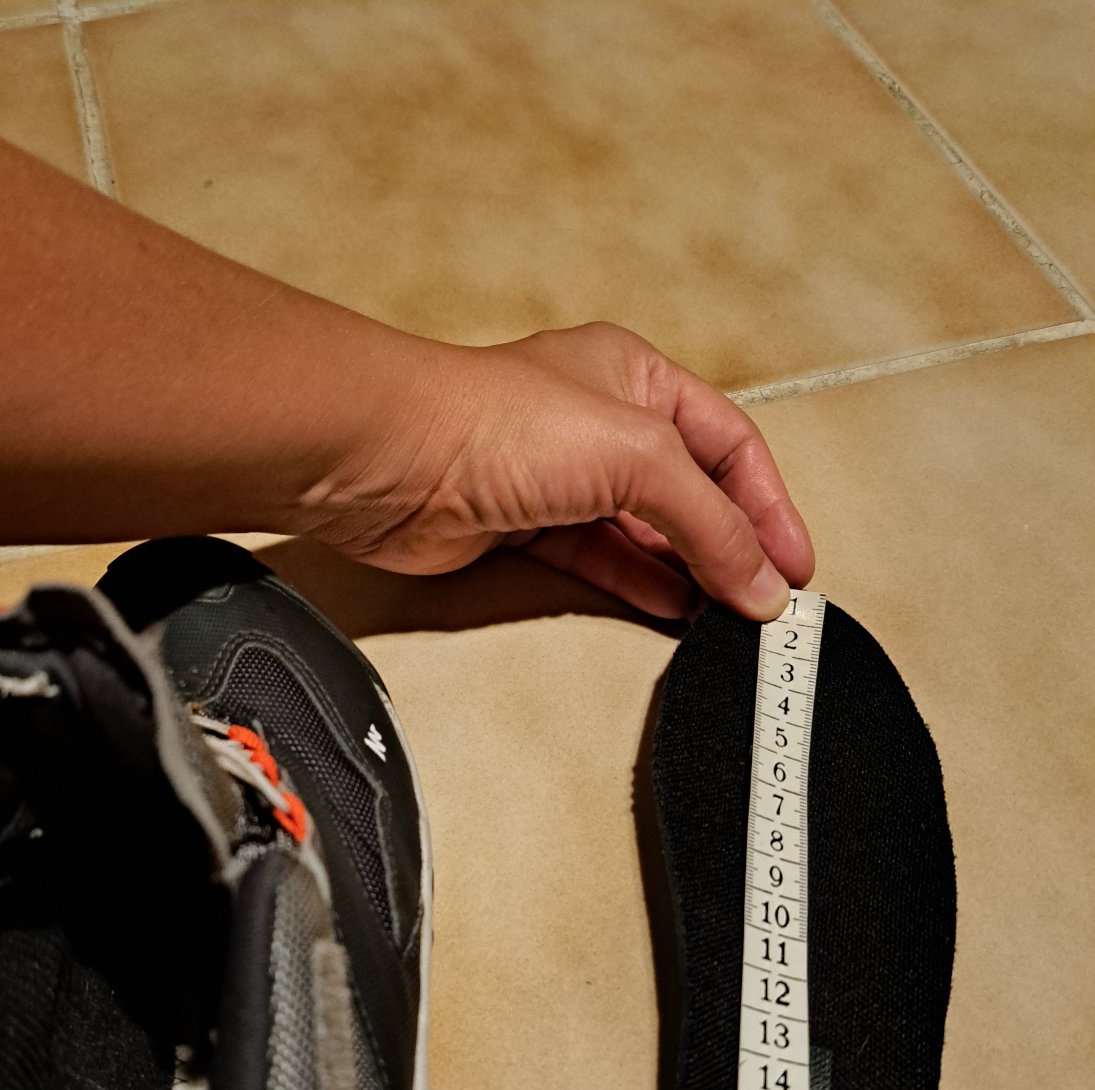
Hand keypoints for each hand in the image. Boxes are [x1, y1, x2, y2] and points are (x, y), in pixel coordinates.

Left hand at [303, 322, 813, 620]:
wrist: (391, 460)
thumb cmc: (495, 421)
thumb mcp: (638, 456)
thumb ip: (709, 523)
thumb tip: (759, 579)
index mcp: (636, 376)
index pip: (730, 444)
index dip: (769, 505)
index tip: (794, 564)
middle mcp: (600, 423)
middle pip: (691, 490)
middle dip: (733, 544)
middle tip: (766, 598)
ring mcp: (559, 477)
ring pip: (645, 532)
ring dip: (689, 573)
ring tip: (728, 616)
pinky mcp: (523, 528)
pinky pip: (599, 561)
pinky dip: (639, 585)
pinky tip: (672, 611)